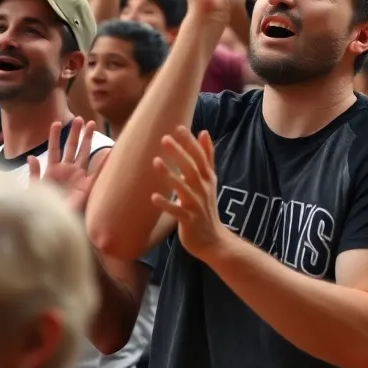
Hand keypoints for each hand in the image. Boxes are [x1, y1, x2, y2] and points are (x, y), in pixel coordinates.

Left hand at [27, 118, 104, 214]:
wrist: (55, 224)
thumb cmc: (42, 208)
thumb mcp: (34, 190)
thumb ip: (34, 173)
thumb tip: (31, 157)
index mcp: (53, 170)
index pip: (55, 149)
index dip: (55, 136)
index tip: (57, 122)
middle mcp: (67, 170)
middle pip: (72, 147)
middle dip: (76, 133)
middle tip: (80, 119)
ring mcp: (78, 176)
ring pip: (84, 153)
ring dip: (87, 139)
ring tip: (92, 124)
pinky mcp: (87, 186)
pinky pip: (97, 172)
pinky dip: (104, 162)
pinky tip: (109, 151)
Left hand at [150, 127, 229, 261]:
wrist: (213, 240)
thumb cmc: (207, 207)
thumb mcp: (210, 180)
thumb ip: (207, 157)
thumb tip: (205, 132)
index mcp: (208, 179)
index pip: (200, 157)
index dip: (190, 142)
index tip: (179, 127)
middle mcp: (204, 190)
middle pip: (192, 168)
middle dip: (179, 153)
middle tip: (164, 138)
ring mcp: (197, 205)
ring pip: (183, 187)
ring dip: (169, 175)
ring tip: (155, 161)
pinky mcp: (189, 221)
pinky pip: (176, 211)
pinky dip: (166, 204)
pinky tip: (154, 197)